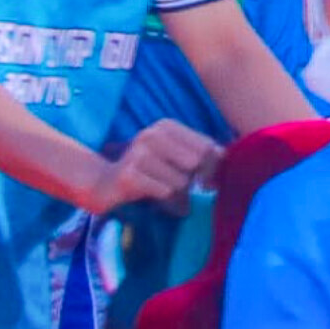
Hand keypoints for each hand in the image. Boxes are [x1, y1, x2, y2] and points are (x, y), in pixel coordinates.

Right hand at [102, 115, 222, 211]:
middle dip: (196, 180)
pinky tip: (155, 199)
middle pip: (196, 162)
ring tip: (165, 192)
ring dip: (179, 194)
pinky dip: (166, 201)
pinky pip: (165, 192)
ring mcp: (137, 154)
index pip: (207, 146)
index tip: (205, 179)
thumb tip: (225, 156)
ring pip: (182, 181)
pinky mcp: (129, 176)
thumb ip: (200, 154)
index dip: (212, 167)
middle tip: (185, 188)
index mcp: (165, 126)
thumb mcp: (173, 156)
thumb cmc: (148, 171)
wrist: (104, 183)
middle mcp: (151, 135)